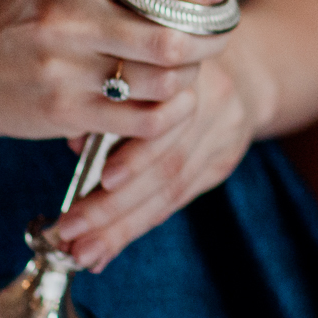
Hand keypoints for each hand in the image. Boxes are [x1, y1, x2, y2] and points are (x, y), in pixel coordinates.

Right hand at [0, 0, 231, 145]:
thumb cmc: (29, 10)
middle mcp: (64, 18)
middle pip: (167, 33)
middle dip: (210, 35)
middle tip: (219, 32)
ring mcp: (64, 70)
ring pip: (164, 79)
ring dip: (193, 74)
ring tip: (192, 65)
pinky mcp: (66, 114)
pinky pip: (145, 120)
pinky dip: (174, 111)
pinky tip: (176, 100)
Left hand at [50, 28, 279, 270]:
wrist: (245, 69)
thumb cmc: (174, 66)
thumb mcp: (144, 67)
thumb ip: (113, 102)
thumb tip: (77, 143)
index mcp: (190, 73)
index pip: (164, 123)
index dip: (133, 159)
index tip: (91, 187)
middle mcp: (214, 103)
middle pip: (167, 165)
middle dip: (115, 207)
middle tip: (72, 234)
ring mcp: (224, 135)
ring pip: (172, 188)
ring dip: (125, 226)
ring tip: (87, 251)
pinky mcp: (224, 160)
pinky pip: (181, 196)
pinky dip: (142, 221)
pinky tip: (113, 244)